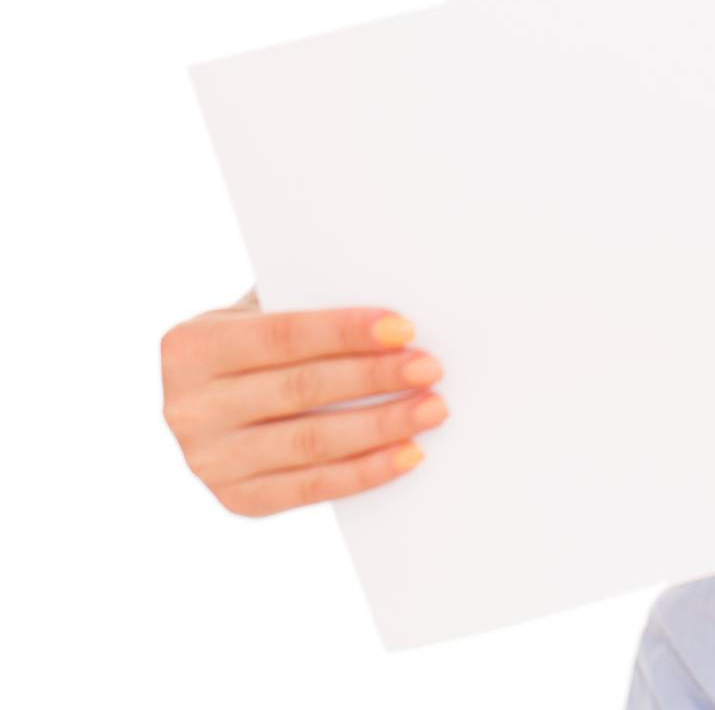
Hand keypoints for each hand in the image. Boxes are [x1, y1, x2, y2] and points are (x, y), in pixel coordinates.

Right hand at [160, 296, 449, 516]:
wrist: (210, 397)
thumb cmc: (256, 338)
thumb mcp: (259, 310)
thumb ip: (305, 306)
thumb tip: (391, 308)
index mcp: (193, 349)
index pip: (282, 336)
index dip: (345, 331)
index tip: (404, 328)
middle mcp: (191, 409)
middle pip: (302, 390)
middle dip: (375, 378)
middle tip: (431, 368)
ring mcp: (210, 462)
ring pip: (311, 443)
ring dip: (381, 426)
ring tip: (432, 409)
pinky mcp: (238, 499)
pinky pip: (311, 488)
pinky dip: (366, 471)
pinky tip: (409, 453)